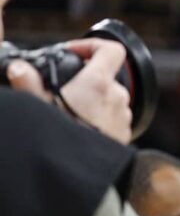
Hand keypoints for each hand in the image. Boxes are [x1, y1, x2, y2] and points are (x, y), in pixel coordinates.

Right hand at [5, 39, 131, 142]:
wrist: (74, 170)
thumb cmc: (59, 137)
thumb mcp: (36, 105)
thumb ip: (27, 82)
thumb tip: (19, 67)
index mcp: (98, 83)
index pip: (112, 50)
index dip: (93, 45)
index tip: (74, 53)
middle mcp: (117, 97)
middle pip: (107, 76)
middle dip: (87, 79)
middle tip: (64, 88)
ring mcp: (123, 116)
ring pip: (111, 99)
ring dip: (94, 100)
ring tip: (70, 112)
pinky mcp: (124, 134)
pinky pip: (114, 119)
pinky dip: (100, 118)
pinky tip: (81, 127)